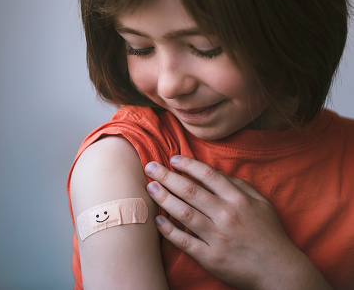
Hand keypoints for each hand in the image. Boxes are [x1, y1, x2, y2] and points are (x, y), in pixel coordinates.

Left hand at [144, 155, 330, 289]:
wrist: (279, 271)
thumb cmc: (269, 234)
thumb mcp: (262, 203)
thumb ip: (240, 185)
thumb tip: (215, 173)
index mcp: (239, 200)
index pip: (207, 175)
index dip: (187, 165)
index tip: (172, 159)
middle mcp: (226, 215)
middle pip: (190, 191)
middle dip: (166, 176)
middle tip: (150, 167)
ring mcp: (217, 237)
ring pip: (183, 213)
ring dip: (163, 198)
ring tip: (150, 188)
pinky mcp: (210, 257)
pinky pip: (184, 241)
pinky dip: (168, 230)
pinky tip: (157, 220)